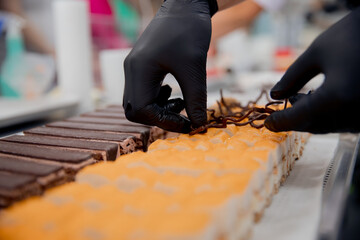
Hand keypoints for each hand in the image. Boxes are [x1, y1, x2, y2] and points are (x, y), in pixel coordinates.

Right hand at [123, 0, 213, 132]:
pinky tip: (173, 91)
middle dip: (158, 118)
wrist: (186, 5)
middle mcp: (131, 70)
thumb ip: (196, 98)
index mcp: (139, 70)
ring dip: (157, 109)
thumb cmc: (190, 31)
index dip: (164, 122)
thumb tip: (199, 125)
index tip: (188, 124)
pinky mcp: (142, 66)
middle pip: (134, 110)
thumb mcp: (194, 67)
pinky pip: (142, 91)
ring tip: (180, 101)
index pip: (142, 110)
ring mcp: (135, 67)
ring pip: (137, 102)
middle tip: (181, 114)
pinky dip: (157, 99)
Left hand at [265, 7, 359, 133]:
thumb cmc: (350, 36)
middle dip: (295, 120)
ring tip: (299, 100)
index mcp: (337, 97)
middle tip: (282, 111)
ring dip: (311, 118)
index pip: (299, 117)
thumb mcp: (315, 54)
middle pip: (314, 126)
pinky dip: (327, 115)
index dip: (281, 121)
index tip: (268, 123)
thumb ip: (291, 78)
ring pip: (330, 126)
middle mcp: (353, 112)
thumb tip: (275, 95)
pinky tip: (320, 100)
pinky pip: (344, 122)